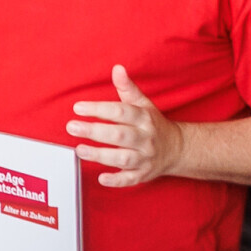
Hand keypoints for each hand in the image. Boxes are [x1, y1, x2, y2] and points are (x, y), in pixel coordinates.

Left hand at [68, 64, 184, 186]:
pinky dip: (117, 181)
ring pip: (123, 158)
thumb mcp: (143, 104)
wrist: (178, 149)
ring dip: (101, 156)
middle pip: (120, 136)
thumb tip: (117, 68)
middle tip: (72, 127)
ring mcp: (145, 158)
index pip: (120, 112)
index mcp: (144, 119)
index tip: (78, 107)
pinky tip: (101, 178)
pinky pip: (131, 180)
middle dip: (95, 132)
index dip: (99, 109)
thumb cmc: (153, 124)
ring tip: (80, 150)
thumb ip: (127, 88)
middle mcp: (145, 139)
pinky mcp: (144, 175)